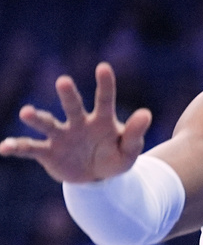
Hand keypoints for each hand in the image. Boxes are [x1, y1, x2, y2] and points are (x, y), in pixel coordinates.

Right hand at [0, 62, 151, 182]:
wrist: (98, 178)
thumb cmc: (116, 157)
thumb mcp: (130, 150)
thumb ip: (135, 134)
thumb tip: (146, 113)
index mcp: (103, 120)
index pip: (105, 99)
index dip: (105, 84)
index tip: (103, 67)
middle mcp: (79, 123)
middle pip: (73, 106)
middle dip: (68, 95)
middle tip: (63, 81)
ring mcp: (62, 136)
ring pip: (48, 123)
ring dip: (37, 118)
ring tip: (27, 112)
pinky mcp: (48, 152)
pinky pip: (29, 148)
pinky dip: (16, 147)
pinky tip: (3, 147)